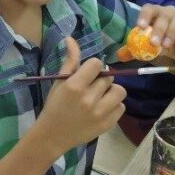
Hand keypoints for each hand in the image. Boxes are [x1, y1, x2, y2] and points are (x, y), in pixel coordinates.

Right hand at [35, 37, 126, 151]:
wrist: (53, 135)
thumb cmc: (54, 105)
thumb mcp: (59, 82)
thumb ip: (70, 60)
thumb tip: (70, 38)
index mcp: (75, 86)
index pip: (97, 64)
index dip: (93, 67)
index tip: (87, 74)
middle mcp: (89, 99)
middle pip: (108, 78)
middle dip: (100, 80)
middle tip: (90, 88)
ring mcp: (100, 113)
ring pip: (120, 91)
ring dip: (111, 91)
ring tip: (101, 96)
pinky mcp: (107, 124)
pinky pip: (122, 107)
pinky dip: (114, 106)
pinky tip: (103, 108)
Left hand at [135, 4, 174, 61]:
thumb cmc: (159, 41)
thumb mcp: (146, 46)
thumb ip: (134, 49)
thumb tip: (120, 56)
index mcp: (154, 13)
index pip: (149, 8)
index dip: (145, 16)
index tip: (141, 27)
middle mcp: (168, 12)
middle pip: (164, 15)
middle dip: (158, 29)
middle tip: (154, 43)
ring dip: (172, 32)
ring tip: (166, 46)